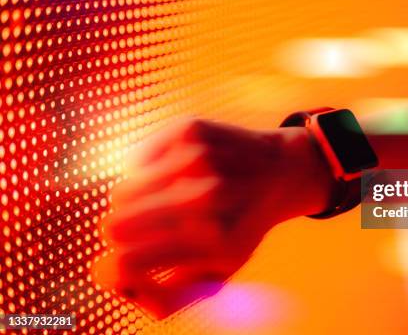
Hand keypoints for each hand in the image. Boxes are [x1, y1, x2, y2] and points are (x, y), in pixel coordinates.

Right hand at [94, 118, 332, 317]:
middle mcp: (205, 197)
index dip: (112, 271)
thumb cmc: (242, 224)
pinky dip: (145, 171)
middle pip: (114, 227)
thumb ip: (172, 294)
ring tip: (161, 202)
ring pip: (121, 193)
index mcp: (213, 241)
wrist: (280, 170)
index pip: (126, 264)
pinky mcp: (188, 129)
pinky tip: (172, 173)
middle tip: (143, 231)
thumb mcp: (220, 269)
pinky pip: (134, 160)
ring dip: (135, 204)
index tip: (118, 269)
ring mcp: (196, 159)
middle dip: (123, 236)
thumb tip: (124, 289)